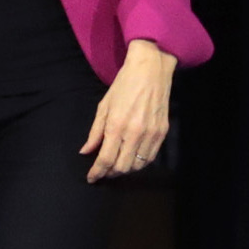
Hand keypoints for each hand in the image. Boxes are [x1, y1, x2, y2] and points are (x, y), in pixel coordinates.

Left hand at [81, 38, 172, 180]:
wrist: (151, 70)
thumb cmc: (124, 84)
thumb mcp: (104, 106)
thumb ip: (95, 132)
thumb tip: (86, 151)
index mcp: (117, 125)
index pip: (105, 159)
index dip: (97, 172)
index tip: (91, 178)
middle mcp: (134, 133)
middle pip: (122, 167)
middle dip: (110, 173)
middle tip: (103, 170)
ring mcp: (151, 134)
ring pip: (137, 166)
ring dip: (125, 169)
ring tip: (117, 165)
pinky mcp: (162, 133)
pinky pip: (150, 157)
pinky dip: (140, 163)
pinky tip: (132, 158)